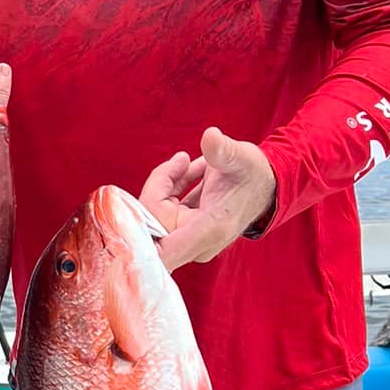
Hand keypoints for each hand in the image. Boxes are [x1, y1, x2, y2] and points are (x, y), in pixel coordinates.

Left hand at [140, 127, 276, 271]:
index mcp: (208, 230)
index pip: (162, 252)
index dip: (138, 245)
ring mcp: (189, 239)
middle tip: (182, 160)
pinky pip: (161, 211)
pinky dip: (170, 188)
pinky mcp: (185, 232)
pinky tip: (189, 170)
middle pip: (151, 219)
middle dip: (160, 185)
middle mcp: (196, 242)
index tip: (122, 233)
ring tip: (193, 163)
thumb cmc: (253, 173)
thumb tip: (210, 137)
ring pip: (154, 212)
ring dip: (168, 183)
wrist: (266, 186)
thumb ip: (223, 150)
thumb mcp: (241, 157)